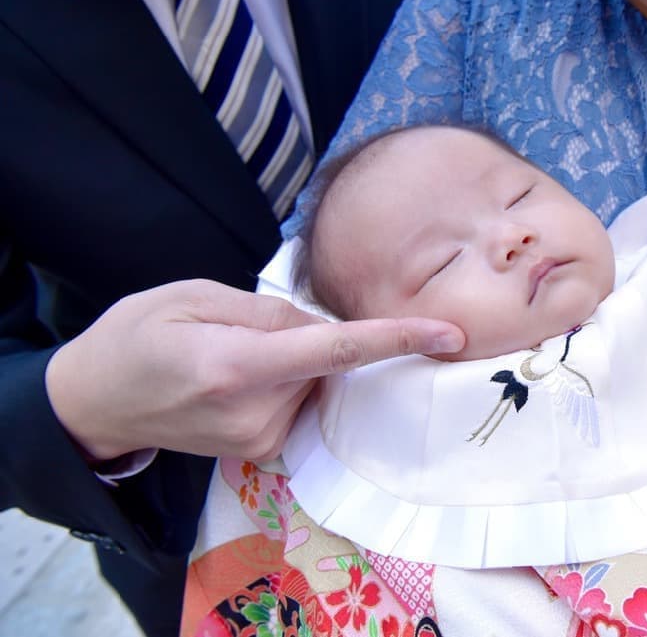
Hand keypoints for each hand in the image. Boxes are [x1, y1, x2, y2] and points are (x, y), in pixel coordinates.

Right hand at [45, 279, 464, 462]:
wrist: (94, 404)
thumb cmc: (137, 336)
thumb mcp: (193, 296)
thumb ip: (266, 310)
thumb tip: (325, 325)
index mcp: (236, 366)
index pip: (336, 350)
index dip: (398, 338)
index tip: (449, 335)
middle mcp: (255, 413)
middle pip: (326, 362)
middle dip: (306, 336)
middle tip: (239, 329)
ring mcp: (258, 441)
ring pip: (314, 382)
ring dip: (292, 362)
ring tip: (226, 358)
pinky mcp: (260, 453)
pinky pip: (299, 402)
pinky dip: (285, 383)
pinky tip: (236, 383)